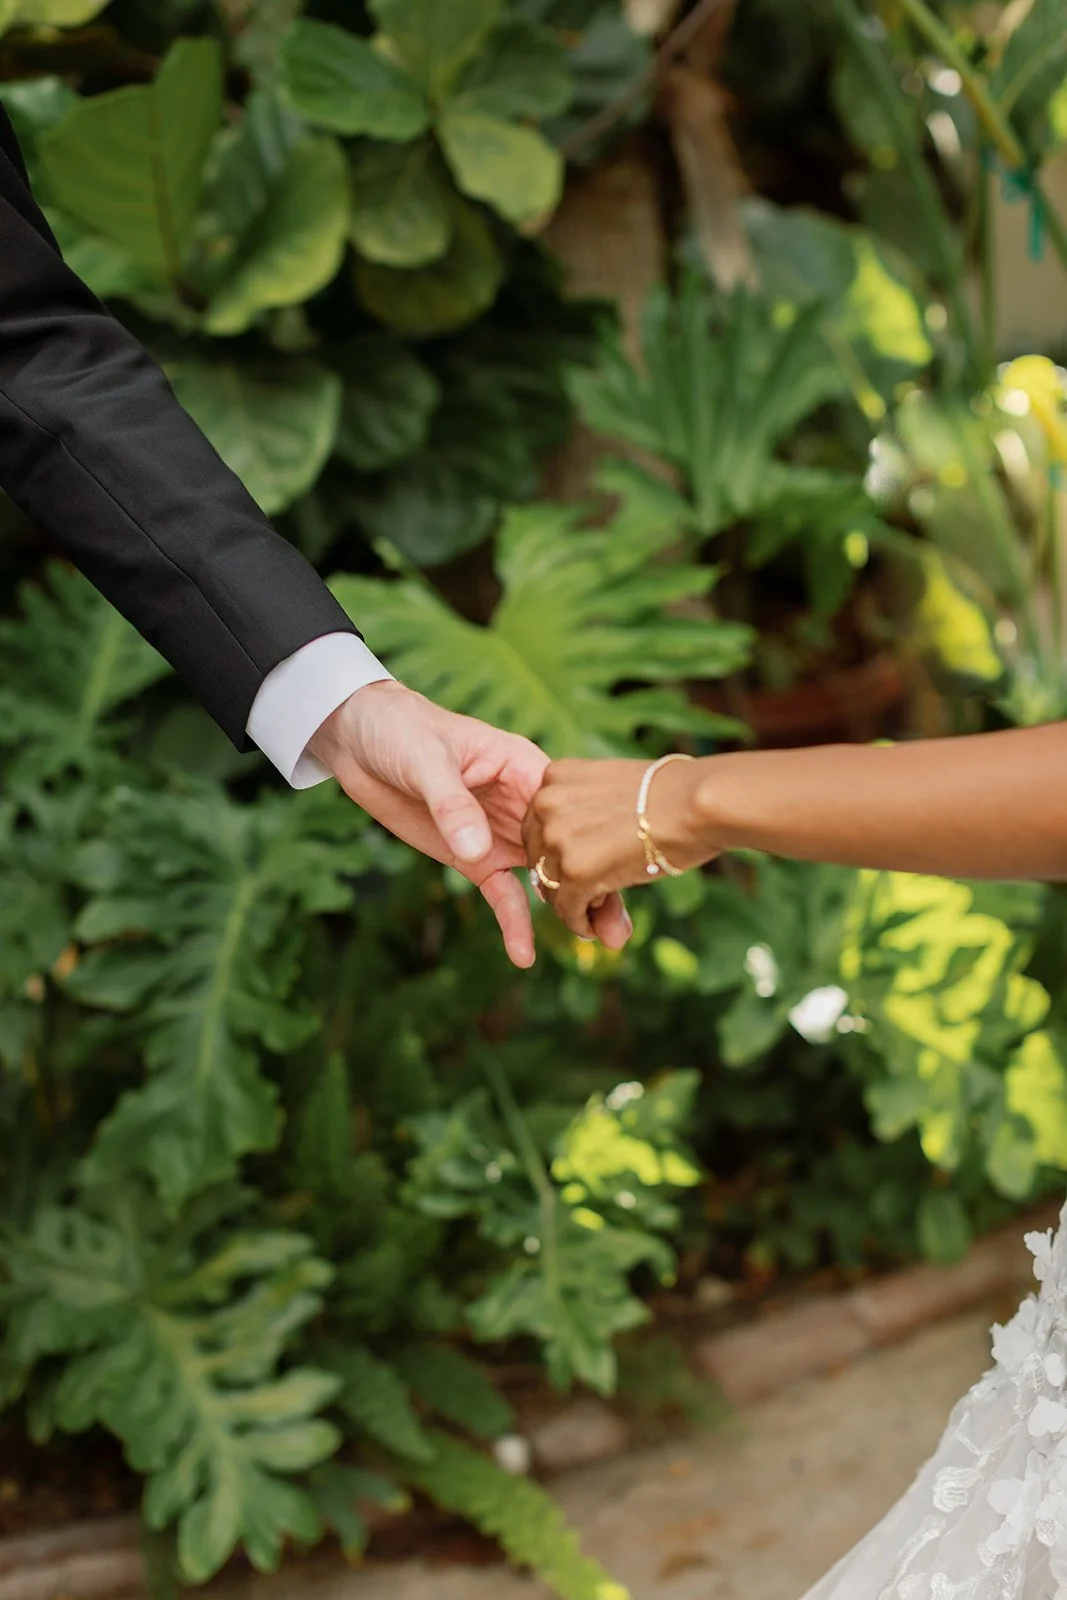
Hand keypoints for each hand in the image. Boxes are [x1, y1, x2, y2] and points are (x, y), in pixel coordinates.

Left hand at [308, 682, 631, 966]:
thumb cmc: (400, 729)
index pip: (567, 807)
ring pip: (544, 875)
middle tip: (617, 929)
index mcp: (522, 767)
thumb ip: (452, 804)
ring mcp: (498, 833)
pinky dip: (513, 922)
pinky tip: (524, 955)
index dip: (593, 839)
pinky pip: (500, 893)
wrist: (357, 739)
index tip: (617, 872)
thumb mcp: (425, 760)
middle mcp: (520, 803)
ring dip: (569, 908)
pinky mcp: (473, 858)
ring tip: (600, 942)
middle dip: (594, 885)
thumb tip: (477, 850)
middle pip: (567, 848)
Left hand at [522, 757, 716, 936]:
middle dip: (560, 879)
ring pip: (550, 885)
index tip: (575, 866)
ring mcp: (557, 839)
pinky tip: (596, 928)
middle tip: (585, 896)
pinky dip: (580, 922)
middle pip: (538, 855)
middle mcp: (546, 805)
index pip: (539, 822)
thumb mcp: (613, 789)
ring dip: (572, 904)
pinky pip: (566, 908)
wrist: (696, 804)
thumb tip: (580, 851)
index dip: (556, 850)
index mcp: (555, 777)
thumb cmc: (671, 795)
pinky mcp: (575, 873)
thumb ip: (586, 811)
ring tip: (595, 914)